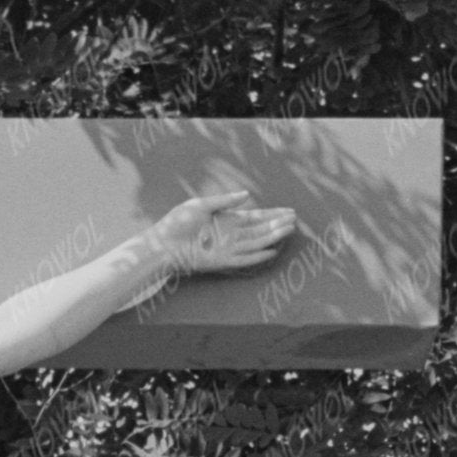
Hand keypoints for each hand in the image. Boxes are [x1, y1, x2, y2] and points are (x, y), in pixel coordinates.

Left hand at [150, 185, 298, 282]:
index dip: (271, 214)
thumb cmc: (177, 223)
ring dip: (272, 237)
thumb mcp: (201, 205)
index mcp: (226, 220)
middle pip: (259, 230)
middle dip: (277, 224)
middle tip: (295, 219)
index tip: (288, 211)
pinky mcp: (221, 261)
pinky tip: (272, 251)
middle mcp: (230, 235)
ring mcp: (227, 249)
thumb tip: (247, 195)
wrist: (162, 242)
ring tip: (289, 229)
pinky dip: (257, 256)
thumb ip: (225, 201)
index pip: (255, 217)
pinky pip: (244, 259)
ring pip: (256, 243)